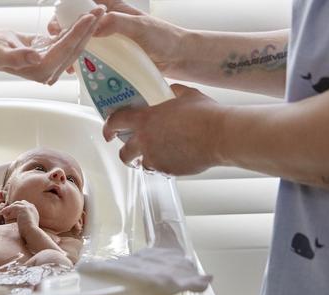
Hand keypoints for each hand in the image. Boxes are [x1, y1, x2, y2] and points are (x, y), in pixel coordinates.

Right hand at [0, 6, 103, 84]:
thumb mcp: (1, 52)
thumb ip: (17, 57)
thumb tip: (34, 57)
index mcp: (40, 70)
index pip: (64, 49)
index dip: (77, 32)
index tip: (89, 17)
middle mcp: (50, 70)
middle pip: (74, 48)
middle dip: (88, 29)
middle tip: (101, 10)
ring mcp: (52, 64)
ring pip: (74, 45)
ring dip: (86, 28)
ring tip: (98, 11)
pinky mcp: (53, 56)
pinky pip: (68, 42)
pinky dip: (76, 29)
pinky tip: (85, 18)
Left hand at [0, 201, 39, 233]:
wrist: (32, 232)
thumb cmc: (30, 232)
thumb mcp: (29, 224)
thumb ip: (25, 220)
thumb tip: (20, 221)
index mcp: (34, 211)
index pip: (24, 205)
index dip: (17, 208)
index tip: (12, 212)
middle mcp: (31, 207)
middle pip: (19, 203)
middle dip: (12, 207)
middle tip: (6, 212)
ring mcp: (27, 207)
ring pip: (15, 205)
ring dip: (8, 209)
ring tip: (2, 213)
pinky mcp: (22, 208)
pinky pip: (11, 207)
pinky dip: (6, 210)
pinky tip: (1, 213)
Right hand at [49, 0, 182, 76]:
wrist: (177, 59)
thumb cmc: (164, 37)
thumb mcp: (139, 27)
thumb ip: (117, 23)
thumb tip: (95, 25)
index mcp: (112, 9)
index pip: (83, 4)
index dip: (68, 12)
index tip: (59, 25)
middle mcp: (107, 23)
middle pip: (78, 25)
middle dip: (65, 34)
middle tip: (58, 45)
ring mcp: (108, 40)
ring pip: (82, 42)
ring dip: (71, 51)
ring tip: (66, 62)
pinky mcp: (110, 57)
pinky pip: (91, 58)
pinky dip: (82, 63)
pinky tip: (76, 70)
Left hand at [103, 84, 226, 175]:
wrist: (220, 136)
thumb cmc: (205, 114)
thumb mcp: (187, 95)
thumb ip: (174, 92)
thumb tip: (172, 90)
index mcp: (145, 119)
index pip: (116, 122)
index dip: (109, 127)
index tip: (108, 131)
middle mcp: (145, 141)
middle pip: (124, 152)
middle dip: (125, 152)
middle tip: (130, 150)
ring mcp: (154, 158)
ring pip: (141, 164)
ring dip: (145, 161)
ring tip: (155, 157)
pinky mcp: (166, 171)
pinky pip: (159, 171)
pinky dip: (163, 167)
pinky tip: (173, 160)